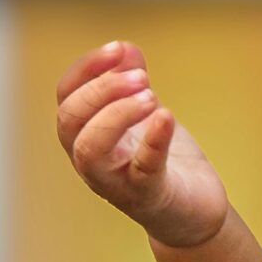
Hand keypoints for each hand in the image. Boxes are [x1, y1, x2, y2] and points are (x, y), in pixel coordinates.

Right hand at [56, 39, 228, 247]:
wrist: (194, 211)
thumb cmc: (163, 162)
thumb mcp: (147, 114)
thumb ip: (133, 82)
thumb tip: (125, 49)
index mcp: (87, 134)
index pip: (66, 96)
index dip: (86, 69)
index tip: (119, 49)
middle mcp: (91, 160)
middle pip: (69, 121)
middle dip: (101, 90)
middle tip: (143, 79)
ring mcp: (115, 182)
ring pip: (89, 150)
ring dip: (115, 115)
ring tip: (151, 97)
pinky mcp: (147, 197)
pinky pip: (141, 172)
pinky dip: (152, 142)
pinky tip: (166, 116)